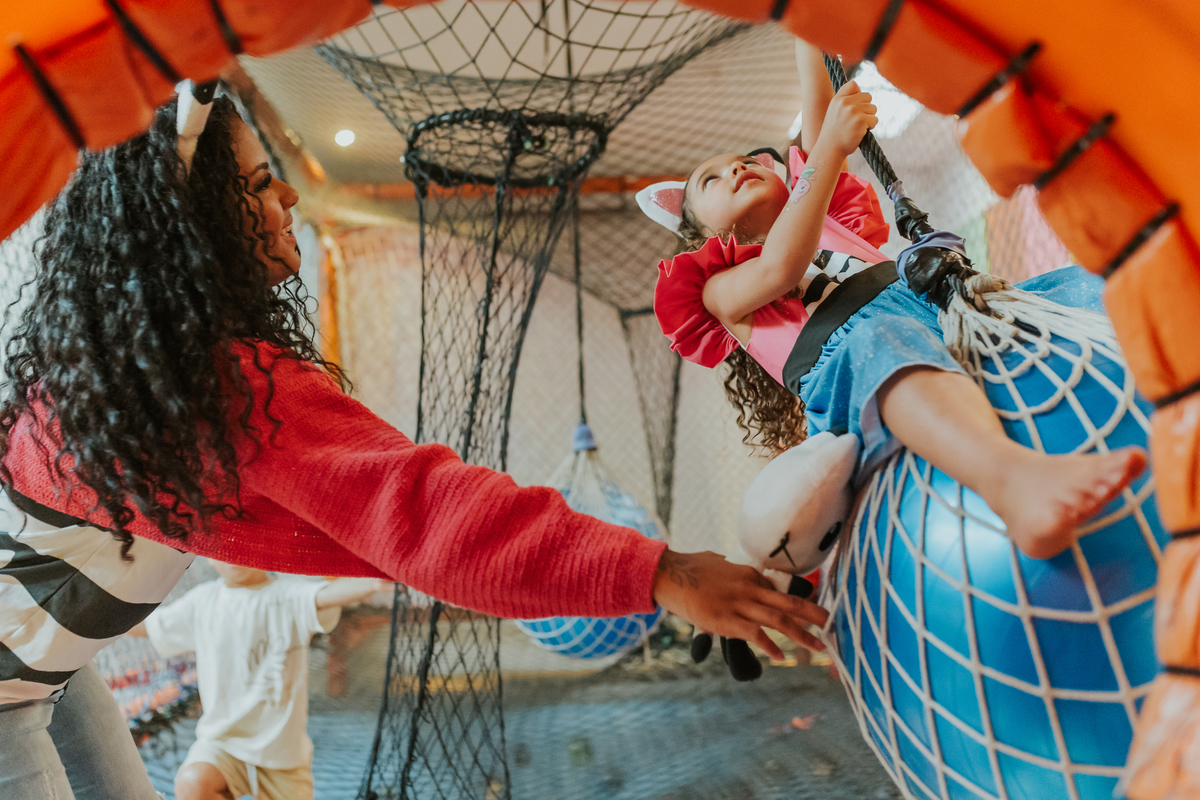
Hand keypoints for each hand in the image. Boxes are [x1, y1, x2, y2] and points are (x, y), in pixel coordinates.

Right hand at [651, 549, 827, 659]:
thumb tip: (731, 568)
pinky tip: (779, 656)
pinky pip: (754, 634)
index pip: (779, 592)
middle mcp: (750, 588)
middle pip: (789, 603)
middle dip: (814, 615)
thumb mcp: (718, 563)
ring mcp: (739, 604)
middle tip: (833, 624)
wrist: (669, 573)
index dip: (798, 605)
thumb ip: (730, 569)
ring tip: (818, 646)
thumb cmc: (689, 568)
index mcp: (749, 575)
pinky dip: (769, 645)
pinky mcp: (726, 619)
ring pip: (778, 619)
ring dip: (801, 634)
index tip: (813, 615)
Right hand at [818, 80, 876, 157]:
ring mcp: (853, 111)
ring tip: (857, 127)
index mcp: (837, 99)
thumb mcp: (834, 112)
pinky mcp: (861, 120)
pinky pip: (874, 119)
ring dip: (869, 118)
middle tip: (857, 120)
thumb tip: (864, 96)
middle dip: (866, 108)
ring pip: (873, 108)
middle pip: (868, 97)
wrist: (830, 150)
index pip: (853, 85)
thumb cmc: (834, 133)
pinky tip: (861, 132)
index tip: (855, 105)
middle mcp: (845, 103)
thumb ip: (845, 102)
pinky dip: (871, 126)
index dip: (858, 94)